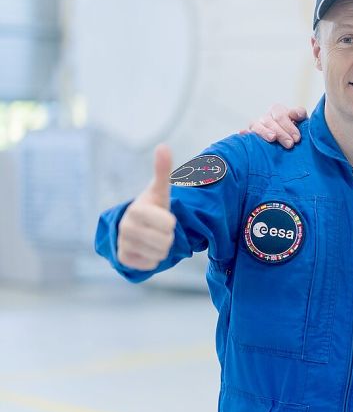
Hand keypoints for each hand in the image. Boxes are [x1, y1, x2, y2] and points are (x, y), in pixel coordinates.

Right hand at [116, 144, 176, 270]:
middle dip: (168, 236)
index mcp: (136, 210)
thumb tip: (164, 146)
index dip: (170, 222)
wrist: (136, 226)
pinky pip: (151, 265)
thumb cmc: (152, 207)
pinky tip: (145, 248)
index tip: (163, 217)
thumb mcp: (159, 190)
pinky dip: (153, 259)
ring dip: (162, 248)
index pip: (168, 224)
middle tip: (159, 229)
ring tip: (153, 237)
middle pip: (165, 241)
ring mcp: (123, 244)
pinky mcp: (123, 259)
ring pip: (160, 254)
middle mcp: (126, 227)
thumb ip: (163, 170)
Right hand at [240, 104, 307, 148]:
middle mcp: (265, 117)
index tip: (297, 138)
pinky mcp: (250, 135)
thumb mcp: (301, 120)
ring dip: (264, 132)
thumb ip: (299, 113)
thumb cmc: (296, 129)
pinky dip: (245, 133)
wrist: (290, 140)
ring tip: (272, 138)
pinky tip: (244, 134)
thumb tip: (294, 113)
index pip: (280, 115)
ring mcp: (256, 125)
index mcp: (277, 110)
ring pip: (256, 126)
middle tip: (290, 144)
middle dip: (281, 133)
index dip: (289, 126)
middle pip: (269, 122)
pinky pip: (246, 132)